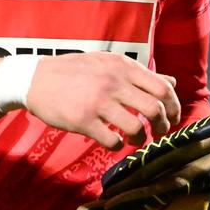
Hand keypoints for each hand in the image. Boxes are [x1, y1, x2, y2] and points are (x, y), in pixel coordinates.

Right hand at [0, 52, 179, 149]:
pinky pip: (112, 140)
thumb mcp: (109, 64)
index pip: (162, 88)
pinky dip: (119, 145)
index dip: (174, 107)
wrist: (35, 79)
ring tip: (135, 140)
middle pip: (155, 109)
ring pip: (136, 128)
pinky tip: (115, 142)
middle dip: (163, 126)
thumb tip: (171, 82)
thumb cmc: (75, 71)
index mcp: (123, 67)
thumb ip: (141, 74)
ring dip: (141, 139)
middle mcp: (114, 82)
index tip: (172, 118)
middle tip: (158, 132)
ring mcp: (98, 102)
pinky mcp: (83, 120)